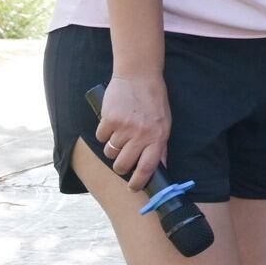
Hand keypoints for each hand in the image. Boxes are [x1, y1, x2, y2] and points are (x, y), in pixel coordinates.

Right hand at [94, 71, 170, 190]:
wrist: (139, 76)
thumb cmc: (154, 101)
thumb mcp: (165, 123)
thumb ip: (161, 145)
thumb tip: (160, 166)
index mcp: (158, 137)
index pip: (147, 168)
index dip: (139, 182)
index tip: (133, 188)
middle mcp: (141, 135)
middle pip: (123, 165)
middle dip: (120, 167)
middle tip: (121, 162)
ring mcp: (124, 128)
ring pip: (110, 152)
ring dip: (112, 148)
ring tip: (119, 135)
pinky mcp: (109, 119)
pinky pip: (100, 136)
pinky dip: (104, 132)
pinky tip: (112, 122)